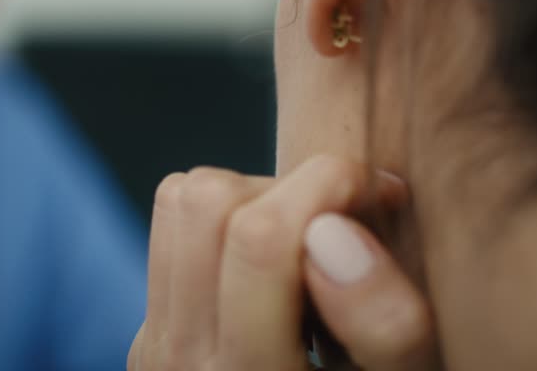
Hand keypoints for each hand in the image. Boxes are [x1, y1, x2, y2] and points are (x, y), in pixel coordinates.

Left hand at [128, 155, 437, 370]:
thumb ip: (384, 331)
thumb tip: (331, 231)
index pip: (258, 240)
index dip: (332, 185)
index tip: (384, 196)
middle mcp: (184, 367)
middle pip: (206, 203)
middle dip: (290, 187)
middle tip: (348, 224)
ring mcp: (157, 353)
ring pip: (179, 205)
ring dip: (250, 198)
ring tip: (310, 247)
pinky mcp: (152, 341)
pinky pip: (172, 237)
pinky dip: (224, 225)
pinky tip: (276, 275)